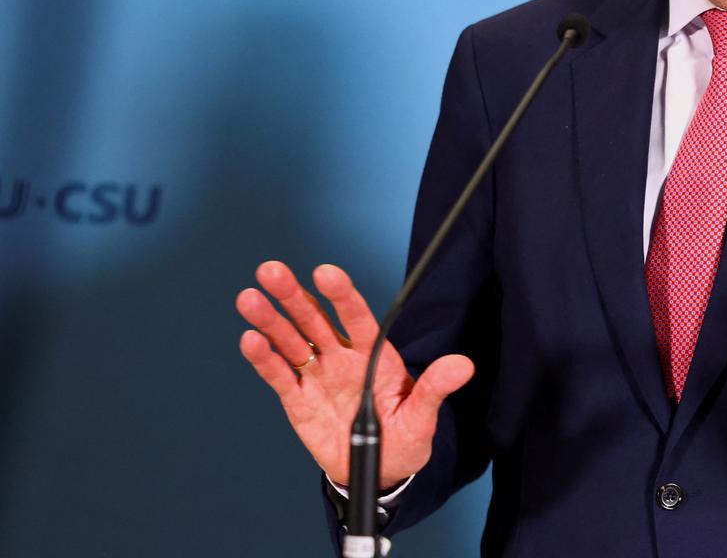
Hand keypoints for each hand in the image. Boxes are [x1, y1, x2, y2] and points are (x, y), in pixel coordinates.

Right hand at [236, 261, 474, 488]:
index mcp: (374, 356)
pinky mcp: (298, 399)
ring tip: (250, 299)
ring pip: (291, 342)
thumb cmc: (404, 438)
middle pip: (315, 320)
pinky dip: (263, 359)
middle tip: (271, 271)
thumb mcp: (422, 417)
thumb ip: (435, 389)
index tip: (326, 273)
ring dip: (270, 321)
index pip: (357, 318)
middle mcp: (342, 359)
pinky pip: (279, 376)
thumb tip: (462, 366)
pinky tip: (250, 340)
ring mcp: (318, 376)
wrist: (378, 470)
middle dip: (294, 296)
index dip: (342, 296)